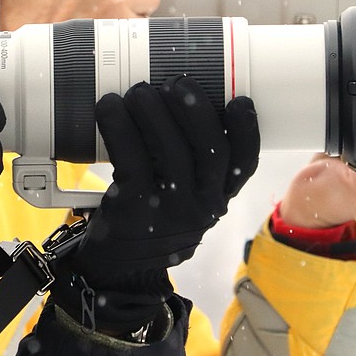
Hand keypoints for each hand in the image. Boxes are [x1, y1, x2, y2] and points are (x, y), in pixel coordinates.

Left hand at [51, 78, 259, 332]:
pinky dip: (118, 125)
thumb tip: (179, 101)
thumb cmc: (152, 222)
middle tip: (177, 83)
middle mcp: (201, 206)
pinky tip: (110, 107)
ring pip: (170, 150)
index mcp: (217, 199)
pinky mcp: (134, 208)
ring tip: (139, 91)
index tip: (239, 100)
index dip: (246, 131)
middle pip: (210, 150)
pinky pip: (130, 157)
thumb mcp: (183, 200)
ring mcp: (169, 210)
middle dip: (195, 109)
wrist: (120, 272)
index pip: (244, 165)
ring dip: (153, 111)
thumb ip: (190, 164)